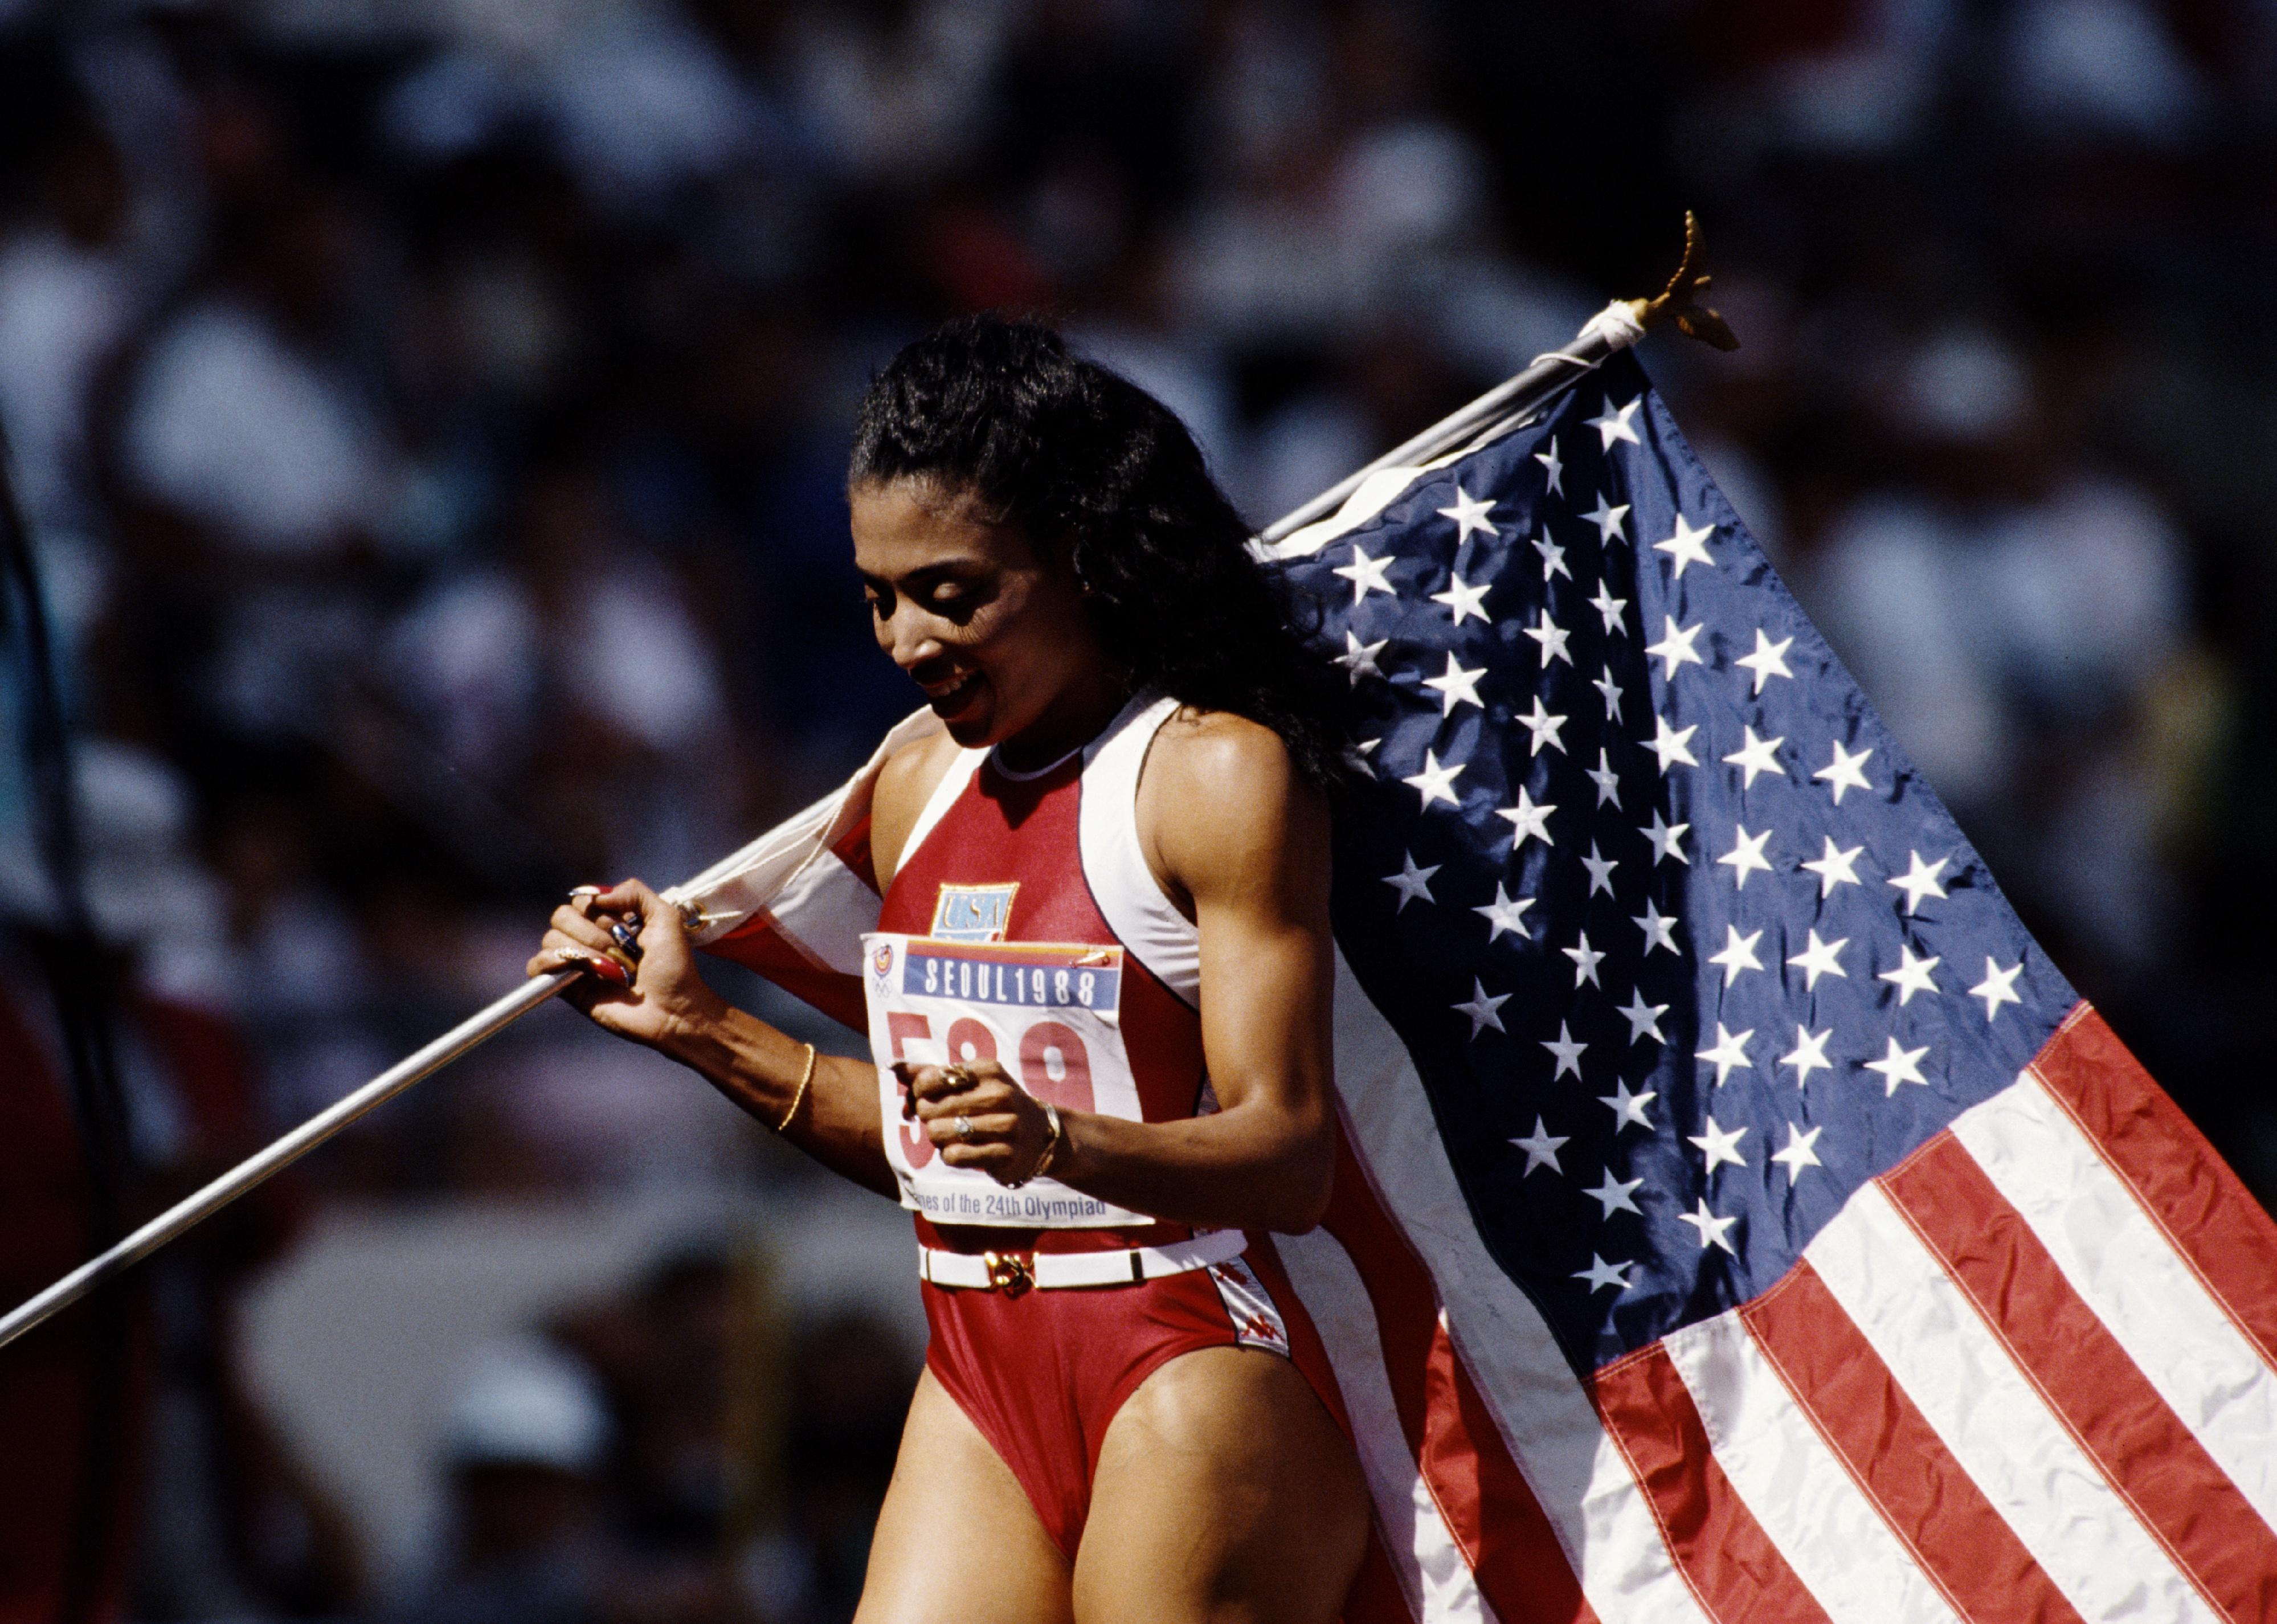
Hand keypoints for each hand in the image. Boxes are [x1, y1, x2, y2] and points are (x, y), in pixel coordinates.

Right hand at [527, 879, 724, 1051]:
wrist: (672, 1009)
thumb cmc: (674, 967)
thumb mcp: (665, 917)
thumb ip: (634, 892)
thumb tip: (596, 895)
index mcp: (609, 921)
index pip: (582, 900)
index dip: (599, 909)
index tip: (624, 926)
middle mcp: (589, 939)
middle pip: (561, 916)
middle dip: (593, 932)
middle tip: (620, 952)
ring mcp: (577, 963)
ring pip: (551, 938)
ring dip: (584, 951)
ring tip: (612, 970)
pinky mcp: (567, 987)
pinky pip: (537, 966)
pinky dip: (550, 962)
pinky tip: (577, 968)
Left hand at [899, 1059, 1060, 1184]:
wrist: (1040, 1134)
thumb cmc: (993, 1104)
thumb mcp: (968, 1082)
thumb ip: (930, 1073)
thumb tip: (893, 1067)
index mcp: (988, 1070)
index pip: (930, 1078)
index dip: (918, 1092)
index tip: (925, 1098)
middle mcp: (1000, 1094)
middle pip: (931, 1108)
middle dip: (927, 1116)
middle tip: (938, 1119)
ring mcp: (1006, 1125)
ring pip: (940, 1133)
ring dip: (937, 1137)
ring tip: (949, 1135)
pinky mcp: (1005, 1154)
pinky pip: (955, 1156)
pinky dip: (949, 1155)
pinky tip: (960, 1150)